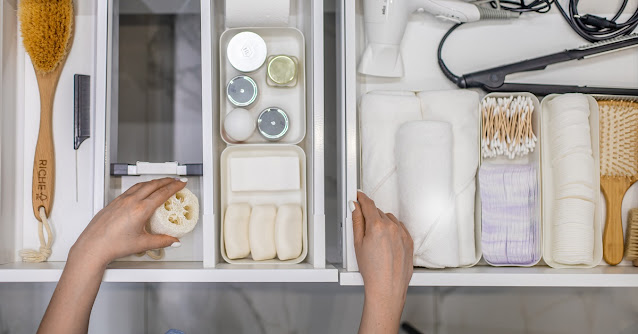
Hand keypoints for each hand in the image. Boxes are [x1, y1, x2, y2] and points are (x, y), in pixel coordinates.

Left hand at [69, 177, 184, 266]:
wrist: (93, 246)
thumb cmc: (112, 245)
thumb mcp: (142, 244)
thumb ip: (162, 241)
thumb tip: (173, 241)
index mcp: (140, 210)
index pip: (162, 193)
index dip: (174, 187)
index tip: (181, 183)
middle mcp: (131, 202)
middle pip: (153, 185)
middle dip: (167, 180)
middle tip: (175, 180)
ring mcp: (121, 200)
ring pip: (141, 184)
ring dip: (154, 181)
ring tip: (161, 182)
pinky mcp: (114, 202)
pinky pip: (131, 188)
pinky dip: (142, 185)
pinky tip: (142, 189)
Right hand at [352, 191, 412, 333]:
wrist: (387, 288)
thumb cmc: (372, 271)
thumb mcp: (357, 244)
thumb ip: (357, 222)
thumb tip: (355, 207)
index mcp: (377, 226)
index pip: (368, 204)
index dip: (361, 198)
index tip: (358, 195)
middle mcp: (392, 227)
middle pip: (378, 211)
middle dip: (370, 215)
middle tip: (363, 228)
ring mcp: (402, 233)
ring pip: (389, 219)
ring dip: (382, 222)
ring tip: (375, 240)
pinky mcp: (409, 240)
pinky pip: (399, 228)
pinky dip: (392, 230)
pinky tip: (386, 243)